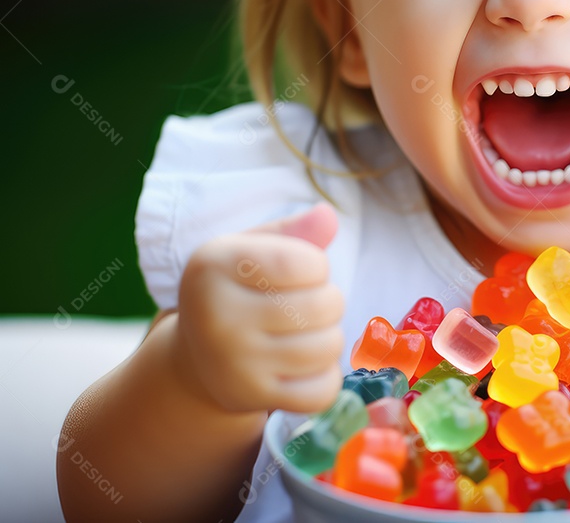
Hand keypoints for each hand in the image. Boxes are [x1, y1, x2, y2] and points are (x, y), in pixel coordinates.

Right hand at [175, 203, 344, 413]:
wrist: (196, 358)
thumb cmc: (236, 291)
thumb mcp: (251, 250)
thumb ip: (292, 232)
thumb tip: (327, 216)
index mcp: (214, 266)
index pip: (306, 263)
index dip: (317, 266)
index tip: (298, 272)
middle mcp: (217, 316)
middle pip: (325, 306)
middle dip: (329, 302)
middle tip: (304, 306)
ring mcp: (233, 363)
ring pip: (329, 348)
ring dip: (329, 338)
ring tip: (304, 333)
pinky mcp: (250, 398)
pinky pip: (322, 391)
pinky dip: (324, 378)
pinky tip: (302, 366)